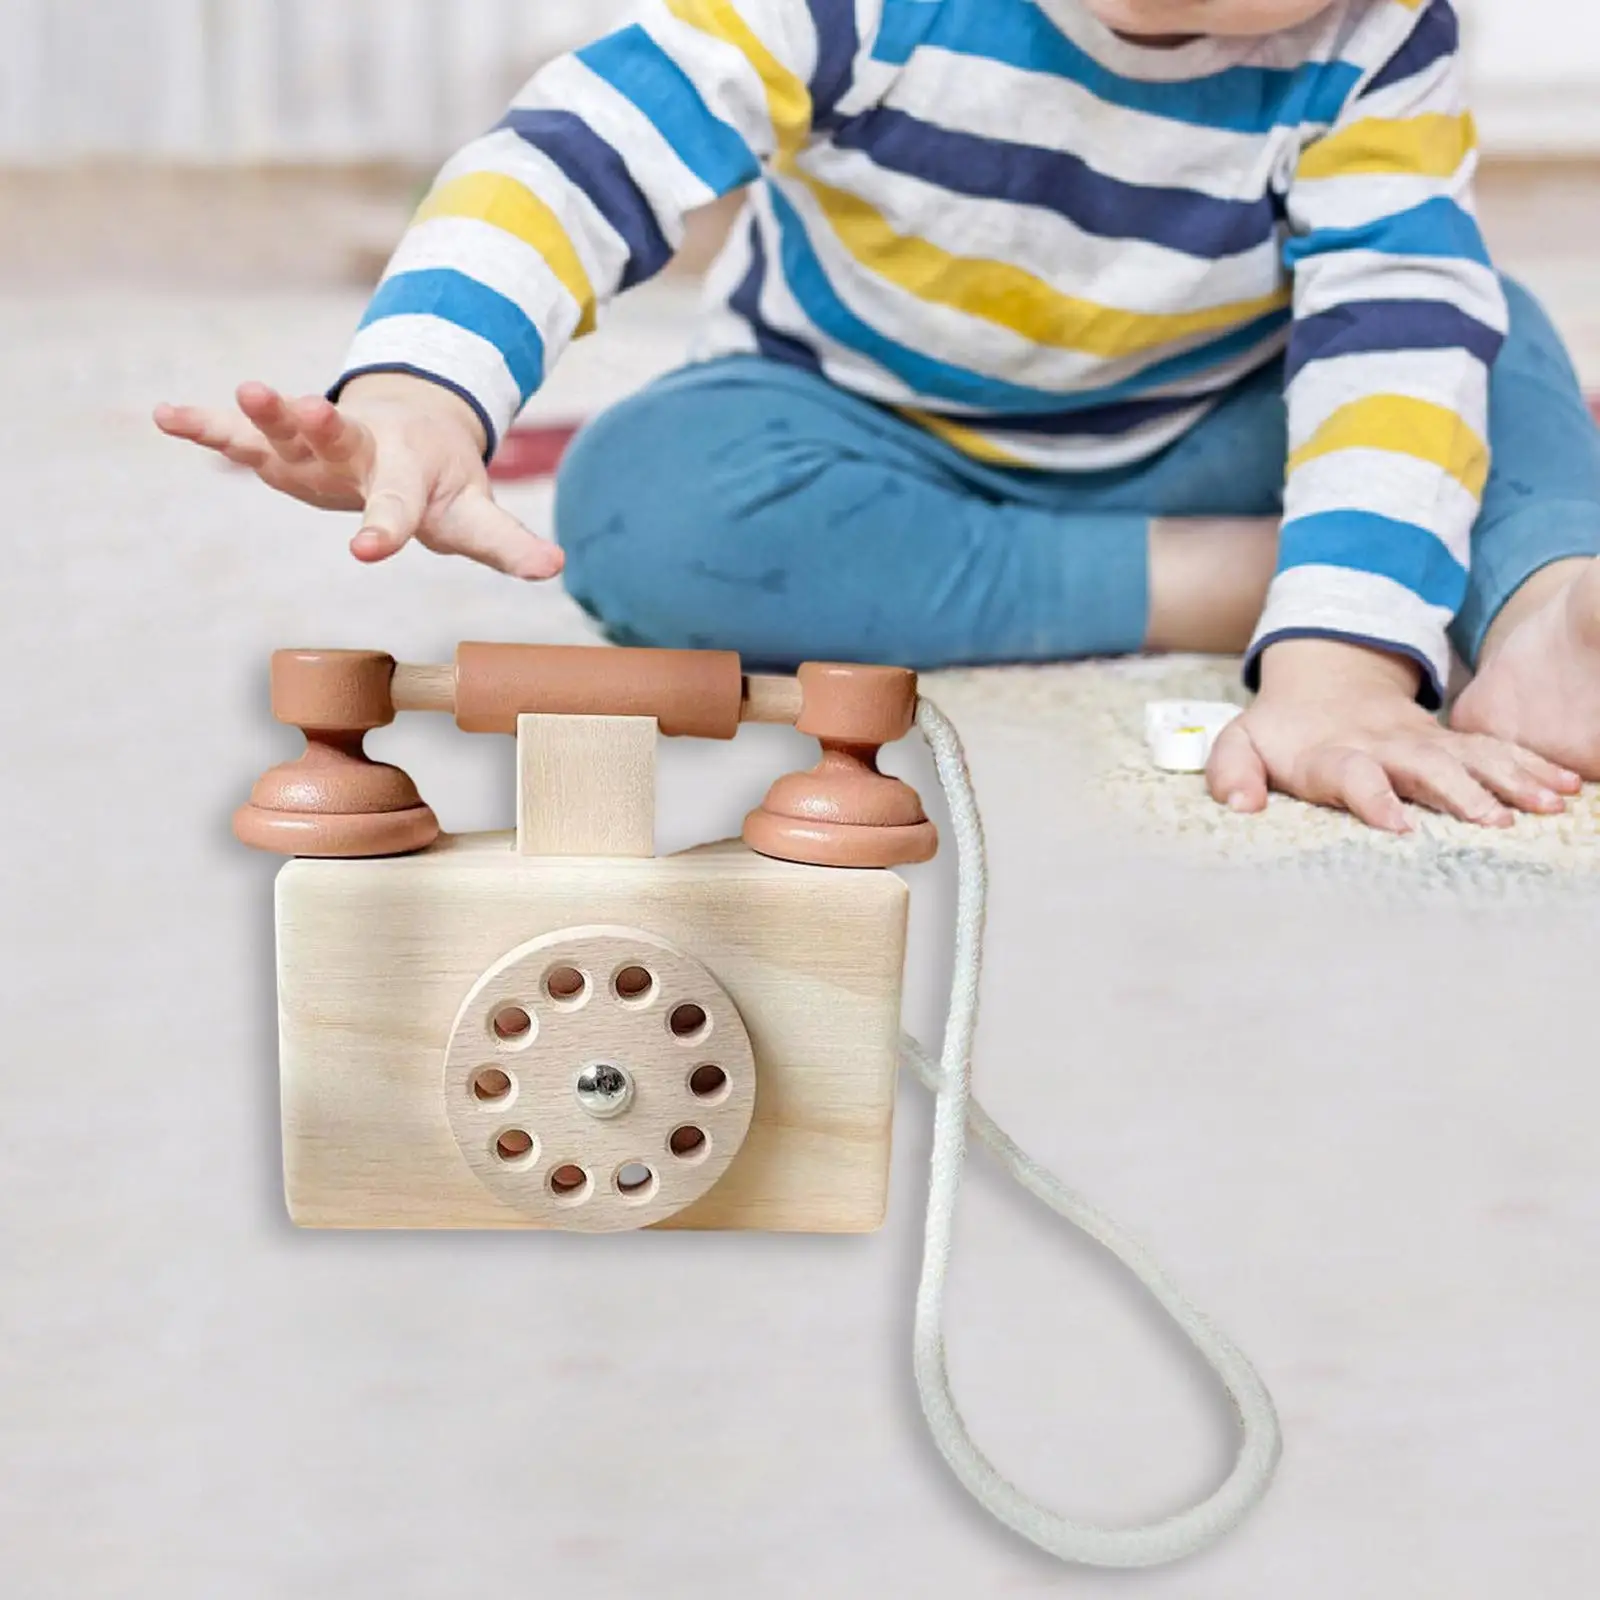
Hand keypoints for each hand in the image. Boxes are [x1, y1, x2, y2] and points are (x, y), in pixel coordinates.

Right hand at [153, 373, 562, 578]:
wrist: (415, 428)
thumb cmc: (444, 484)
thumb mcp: (476, 516)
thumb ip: (508, 544)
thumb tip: (556, 568)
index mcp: (408, 475)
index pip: (399, 505)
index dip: (387, 528)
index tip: (369, 551)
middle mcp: (360, 452)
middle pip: (340, 439)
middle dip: (320, 425)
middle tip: (305, 406)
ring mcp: (317, 445)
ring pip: (287, 429)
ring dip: (262, 412)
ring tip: (241, 391)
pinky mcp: (284, 444)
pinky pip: (241, 433)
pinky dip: (206, 425)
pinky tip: (165, 415)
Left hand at [1207, 639, 1580, 831]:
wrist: (1325, 681)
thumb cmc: (1281, 731)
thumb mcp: (1240, 744)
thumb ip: (1231, 773)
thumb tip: (1239, 807)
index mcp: (1331, 753)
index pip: (1351, 774)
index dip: (1371, 797)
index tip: (1397, 826)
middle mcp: (1383, 745)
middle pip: (1425, 766)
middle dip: (1460, 792)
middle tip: (1494, 823)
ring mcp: (1422, 741)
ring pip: (1471, 756)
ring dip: (1509, 779)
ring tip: (1547, 804)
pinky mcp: (1450, 742)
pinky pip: (1496, 750)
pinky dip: (1531, 765)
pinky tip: (1566, 787)